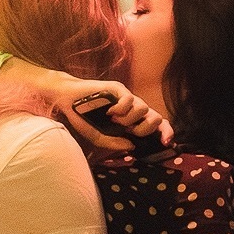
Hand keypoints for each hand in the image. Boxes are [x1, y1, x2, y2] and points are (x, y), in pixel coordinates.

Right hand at [59, 80, 173, 160]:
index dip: (166, 132)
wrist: (67, 100)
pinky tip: (110, 112)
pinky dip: (121, 109)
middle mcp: (132, 109)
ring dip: (130, 119)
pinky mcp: (118, 88)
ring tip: (114, 120)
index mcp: (131, 121)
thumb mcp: (98, 138)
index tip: (167, 143)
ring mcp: (126, 97)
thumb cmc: (83, 118)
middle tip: (129, 131)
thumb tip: (131, 145)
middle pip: (156, 118)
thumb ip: (114, 143)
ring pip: (144, 109)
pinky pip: (130, 99)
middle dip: (146, 129)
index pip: (157, 125)